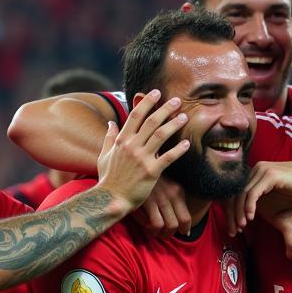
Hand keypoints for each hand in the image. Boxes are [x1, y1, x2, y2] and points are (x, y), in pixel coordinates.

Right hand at [96, 91, 189, 210]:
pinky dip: (178, 150)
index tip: (157, 93)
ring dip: (174, 124)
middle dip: (165, 109)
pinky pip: (168, 157)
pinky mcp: (151, 172)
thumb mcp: (104, 156)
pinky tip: (187, 143)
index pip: (136, 115)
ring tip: (184, 117)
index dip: (147, 102)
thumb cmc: (108, 179)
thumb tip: (110, 123)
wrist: (110, 199)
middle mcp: (132, 146)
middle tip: (177, 101)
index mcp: (121, 140)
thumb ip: (108, 138)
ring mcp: (142, 158)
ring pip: (161, 136)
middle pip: (151, 122)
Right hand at [134, 178, 192, 236]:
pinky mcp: (144, 200)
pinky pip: (151, 223)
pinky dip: (148, 228)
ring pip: (163, 226)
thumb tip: (186, 230)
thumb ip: (177, 204)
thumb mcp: (169, 186)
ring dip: (158, 234)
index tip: (181, 233)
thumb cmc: (153, 179)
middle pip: (174, 225)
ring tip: (155, 233)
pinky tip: (146, 227)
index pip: (186, 218)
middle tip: (164, 235)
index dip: (184, 230)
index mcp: (177, 191)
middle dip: (169, 234)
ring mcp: (157, 198)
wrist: (136, 166)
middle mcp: (169, 194)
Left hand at [239, 159, 291, 228]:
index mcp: (255, 175)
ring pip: (242, 195)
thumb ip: (261, 203)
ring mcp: (262, 171)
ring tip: (241, 228)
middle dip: (232, 215)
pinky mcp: (270, 175)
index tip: (234, 230)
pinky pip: (254, 193)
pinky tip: (250, 218)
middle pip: (235, 195)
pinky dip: (249, 207)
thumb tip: (244, 218)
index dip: (231, 213)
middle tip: (233, 232)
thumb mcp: (276, 198)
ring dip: (239, 213)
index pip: (236, 195)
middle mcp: (256, 170)